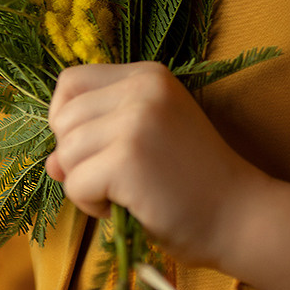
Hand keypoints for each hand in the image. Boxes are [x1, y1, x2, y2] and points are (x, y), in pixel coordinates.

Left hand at [46, 61, 264, 270]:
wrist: (239, 214)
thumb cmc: (192, 180)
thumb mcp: (149, 135)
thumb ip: (100, 133)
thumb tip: (50, 162)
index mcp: (148, 74)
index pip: (71, 81)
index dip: (66, 118)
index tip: (90, 147)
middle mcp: (142, 87)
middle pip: (63, 118)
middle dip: (73, 156)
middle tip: (112, 178)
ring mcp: (136, 121)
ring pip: (64, 153)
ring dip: (82, 183)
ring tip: (121, 192)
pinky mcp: (128, 160)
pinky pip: (74, 184)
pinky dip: (89, 205)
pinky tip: (125, 206)